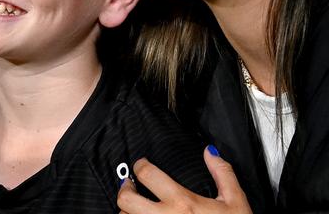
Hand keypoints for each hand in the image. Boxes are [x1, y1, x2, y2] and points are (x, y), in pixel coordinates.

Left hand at [117, 148, 251, 213]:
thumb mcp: (235, 202)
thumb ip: (223, 174)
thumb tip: (210, 152)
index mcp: (183, 202)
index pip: (147, 174)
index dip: (140, 165)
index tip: (141, 164)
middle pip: (126, 199)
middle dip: (125, 189)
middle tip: (130, 185)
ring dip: (127, 210)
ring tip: (135, 205)